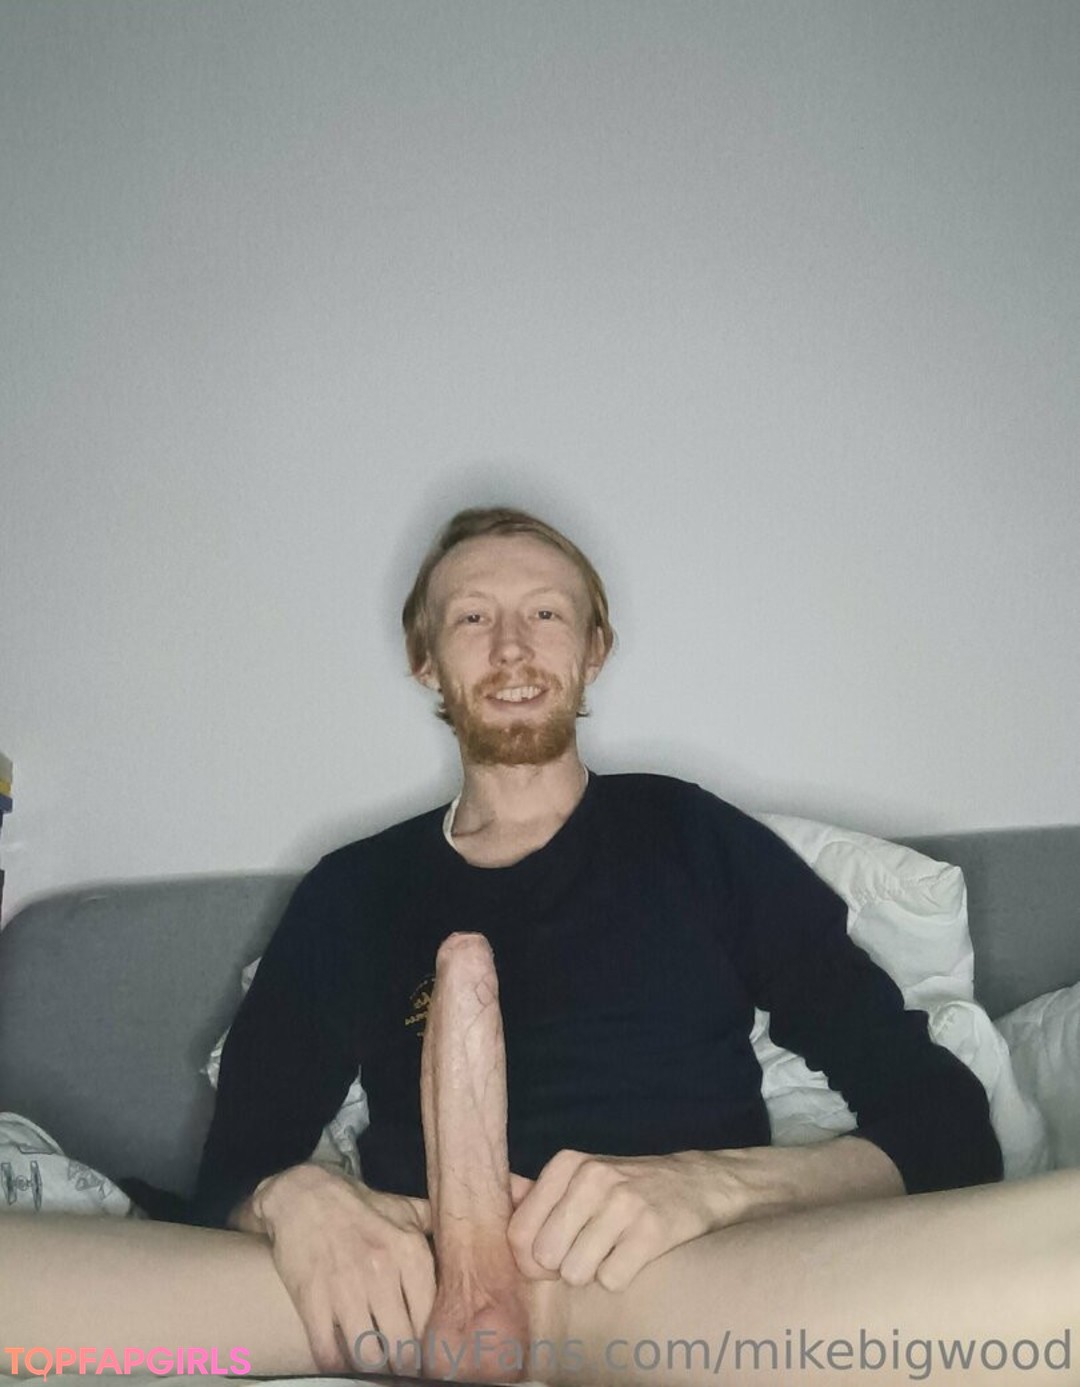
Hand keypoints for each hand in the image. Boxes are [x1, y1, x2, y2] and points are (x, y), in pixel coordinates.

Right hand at [250, 1163, 434, 1373]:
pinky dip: (336, 1364)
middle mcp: (382, 1272)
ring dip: (372, 1368)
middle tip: (397, 1363)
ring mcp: (345, 1288)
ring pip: (368, 1358)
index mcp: (410, 1252)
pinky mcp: (311, 1299)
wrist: (302, 1193)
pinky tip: (341, 1358)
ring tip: (373, 1363)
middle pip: (403, 1348)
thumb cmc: (358, 1205)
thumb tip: (461, 1238)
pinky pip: (327, 1353)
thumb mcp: (402, 1209)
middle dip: (402, 1364)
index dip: (429, 1346)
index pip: (432, 1320)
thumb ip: (432, 1226)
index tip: (424, 1353)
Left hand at [506, 1149, 727, 1292]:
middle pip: (546, 1258)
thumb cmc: (628, 1188)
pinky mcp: (652, 1229)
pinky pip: (612, 1280)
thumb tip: (497, 1199)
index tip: (553, 1258)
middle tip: (589, 1252)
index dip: (531, 1260)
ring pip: (576, 1273)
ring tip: (613, 1250)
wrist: (699, 1182)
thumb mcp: (582, 1177)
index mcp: (567, 1164)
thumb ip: (538, 1193)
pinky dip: (622, 1277)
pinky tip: (635, 1255)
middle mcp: (592, 1177)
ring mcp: (623, 1201)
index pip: (519, 1233)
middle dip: (564, 1268)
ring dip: (593, 1273)